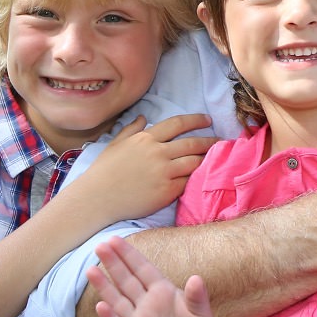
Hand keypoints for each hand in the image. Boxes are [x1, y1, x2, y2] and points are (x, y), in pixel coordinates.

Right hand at [73, 114, 214, 223]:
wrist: (96, 199)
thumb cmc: (103, 172)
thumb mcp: (115, 144)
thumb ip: (131, 129)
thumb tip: (143, 117)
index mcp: (145, 139)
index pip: (177, 124)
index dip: (196, 120)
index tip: (208, 120)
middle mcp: (157, 153)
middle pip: (192, 143)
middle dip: (209, 141)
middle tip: (220, 140)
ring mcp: (163, 172)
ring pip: (194, 162)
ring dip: (207, 159)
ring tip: (215, 158)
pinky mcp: (166, 191)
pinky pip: (188, 181)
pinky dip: (196, 178)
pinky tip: (203, 176)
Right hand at [87, 235, 215, 316]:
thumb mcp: (201, 314)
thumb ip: (197, 297)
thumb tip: (196, 278)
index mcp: (162, 292)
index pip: (142, 270)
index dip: (129, 255)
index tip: (114, 239)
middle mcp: (146, 304)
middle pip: (126, 281)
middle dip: (113, 264)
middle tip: (99, 246)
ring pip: (117, 301)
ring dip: (104, 287)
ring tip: (91, 270)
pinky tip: (101, 305)